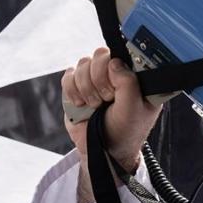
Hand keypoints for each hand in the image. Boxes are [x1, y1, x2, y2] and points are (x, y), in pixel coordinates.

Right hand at [62, 48, 161, 169]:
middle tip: (107, 98)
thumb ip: (128, 84)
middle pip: (100, 54)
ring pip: (83, 64)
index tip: (116, 89)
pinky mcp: (76, 87)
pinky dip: (72, 91)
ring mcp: (94, 79)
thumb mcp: (134, 110)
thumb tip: (114, 62)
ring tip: (96, 105)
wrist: (103, 150)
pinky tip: (82, 104)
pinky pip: (68, 76)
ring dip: (87, 88)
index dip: (116, 67)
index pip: (123, 52)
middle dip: (100, 79)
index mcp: (134, 75)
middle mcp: (114, 73)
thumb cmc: (125, 131)